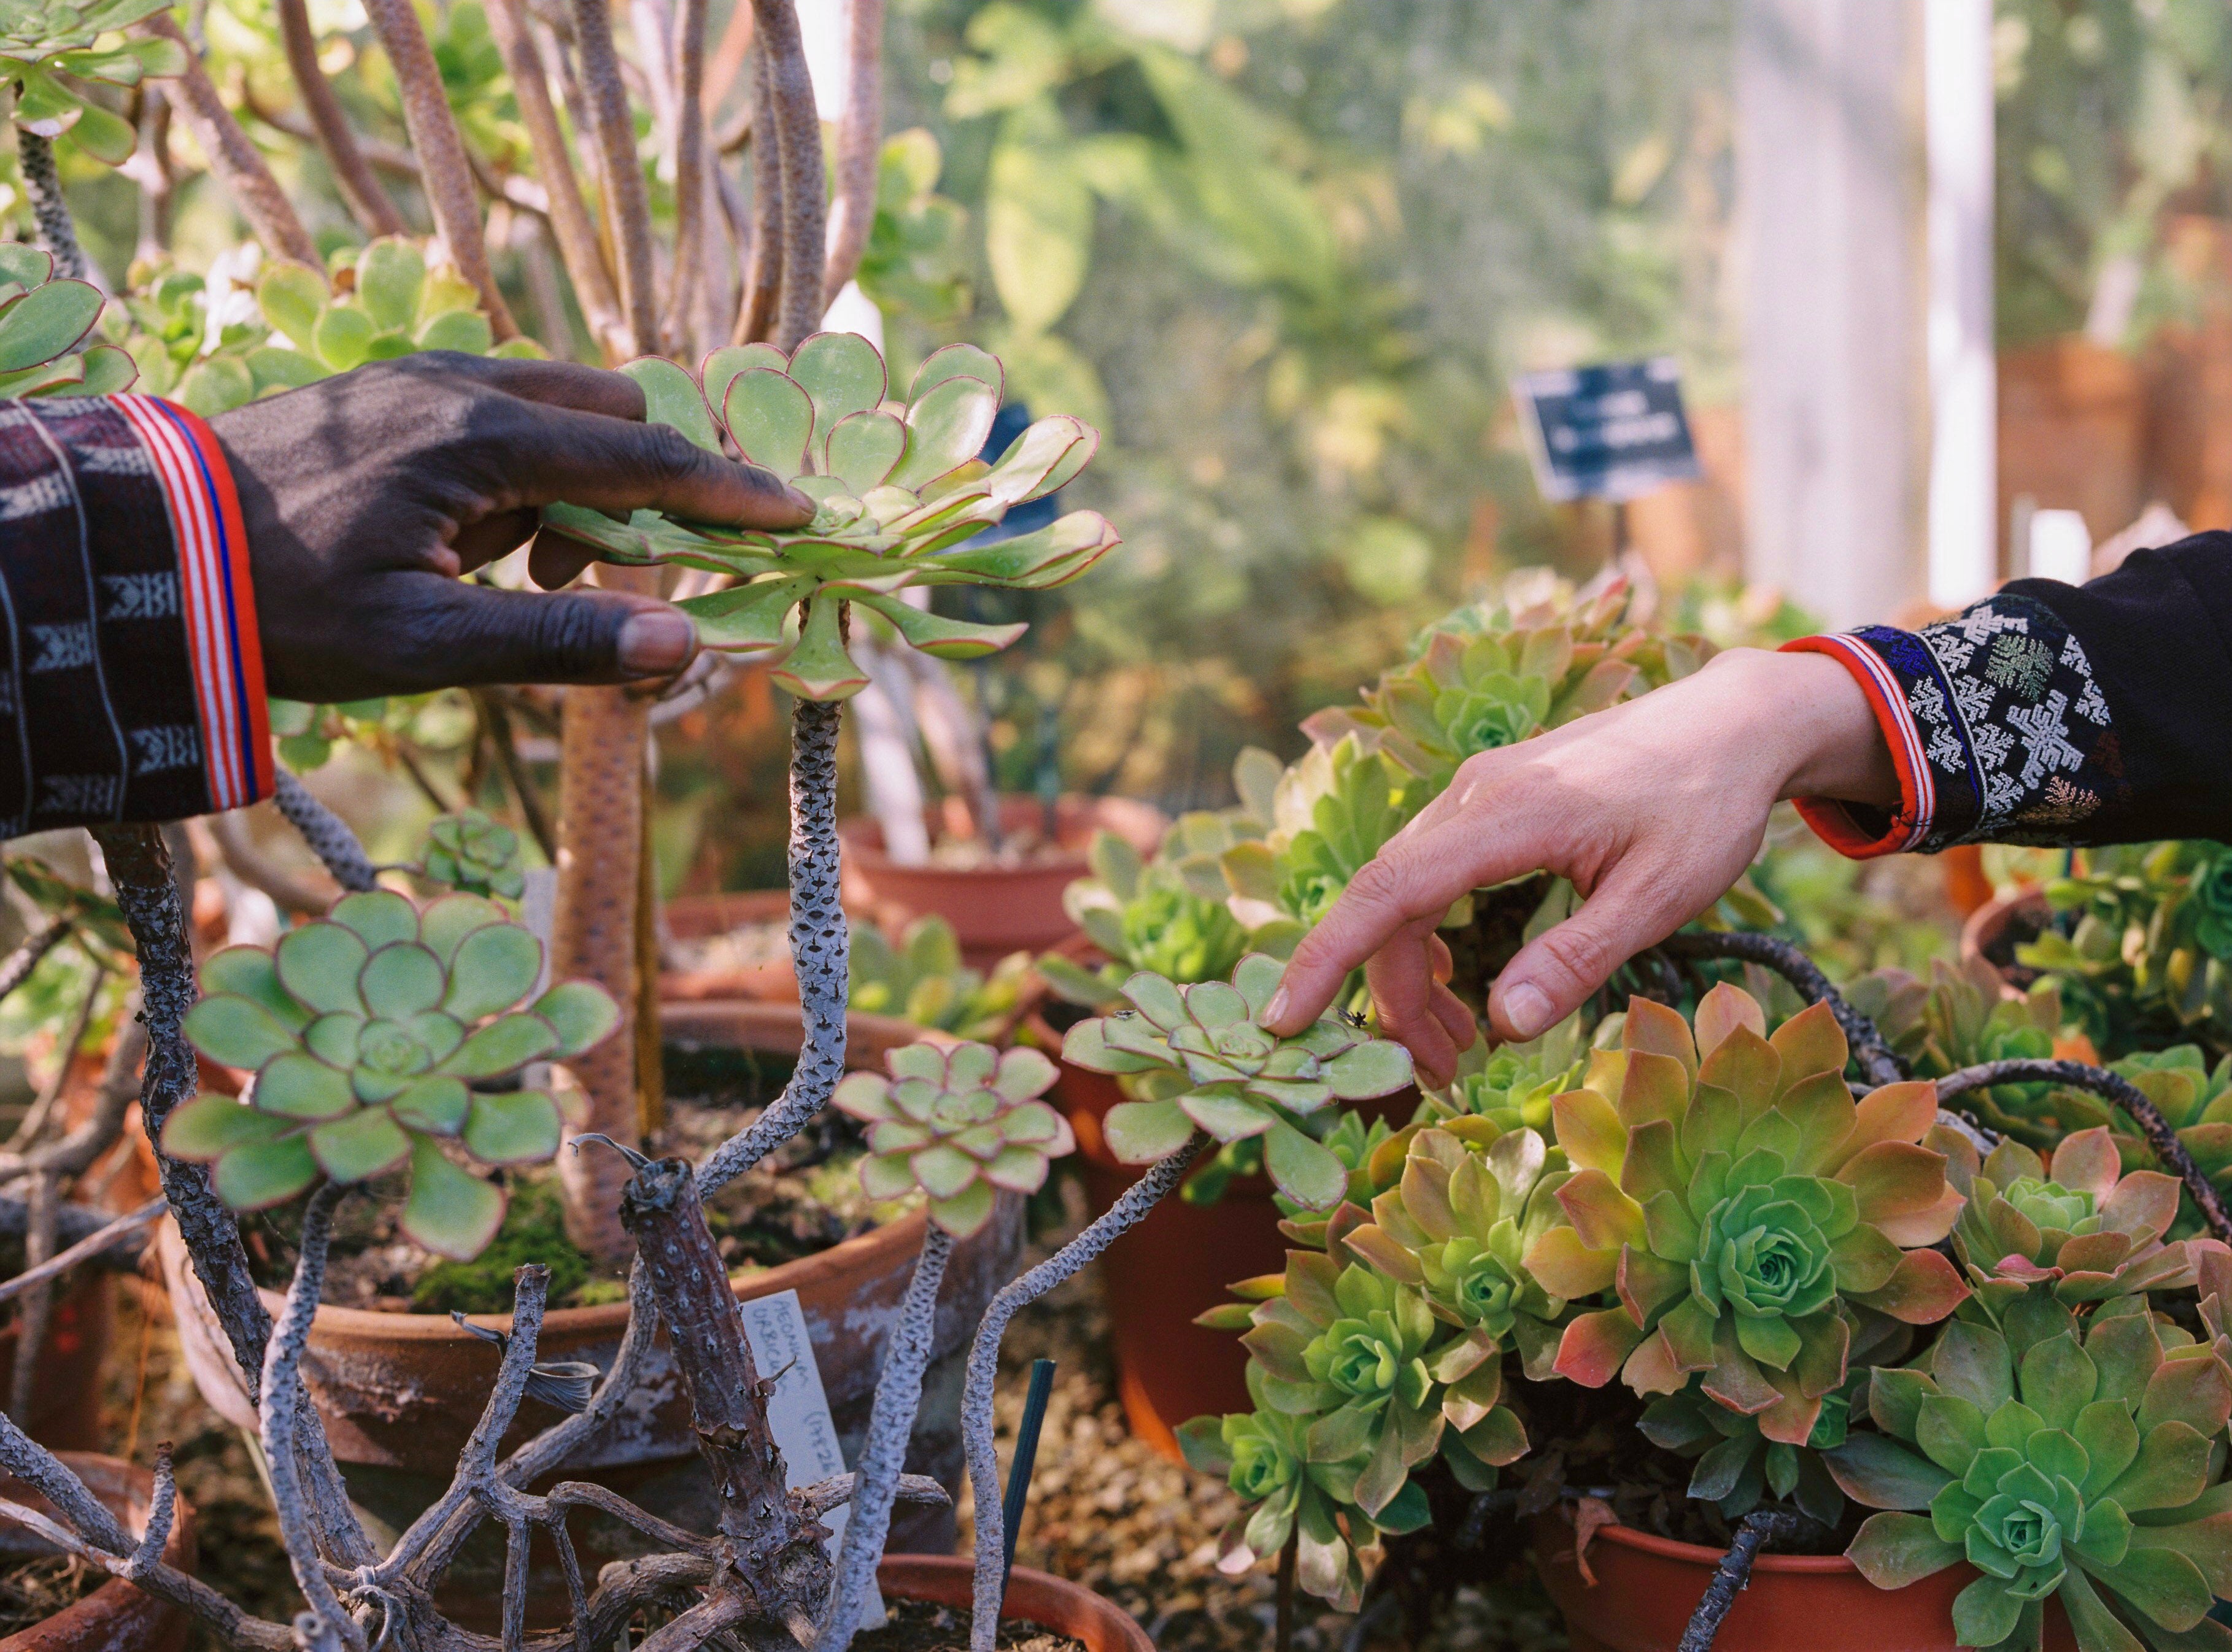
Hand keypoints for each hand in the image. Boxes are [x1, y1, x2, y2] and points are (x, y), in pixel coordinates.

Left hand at [211, 352, 813, 702]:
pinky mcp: (389, 392)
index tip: (799, 512)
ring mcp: (421, 380)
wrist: (139, 550)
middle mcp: (462, 386)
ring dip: (587, 480)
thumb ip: (560, 638)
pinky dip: (531, 470)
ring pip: (559, 406)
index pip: (648, 457)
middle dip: (657, 480)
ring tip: (534, 570)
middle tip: (645, 559)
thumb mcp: (424, 644)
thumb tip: (687, 644)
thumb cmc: (281, 608)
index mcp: (484, 440)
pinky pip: (501, 413)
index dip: (730, 491)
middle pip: (615, 409)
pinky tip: (480, 539)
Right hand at [1263, 648, 1898, 1085]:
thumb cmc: (1707, 806)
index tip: (1283, 1021)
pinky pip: (1431, 872)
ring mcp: (1477, 791)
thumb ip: (1576, 960)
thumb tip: (1500, 1027)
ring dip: (1414, 973)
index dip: (1327, 959)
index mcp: (1506, 815)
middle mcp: (1473, 795)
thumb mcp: (1661, 895)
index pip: (1386, 893)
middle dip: (1392, 997)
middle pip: (1389, 905)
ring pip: (1406, 891)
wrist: (1734, 720)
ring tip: (1456, 1046)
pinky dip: (1431, 935)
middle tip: (1435, 1076)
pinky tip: (1464, 983)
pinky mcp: (1491, 798)